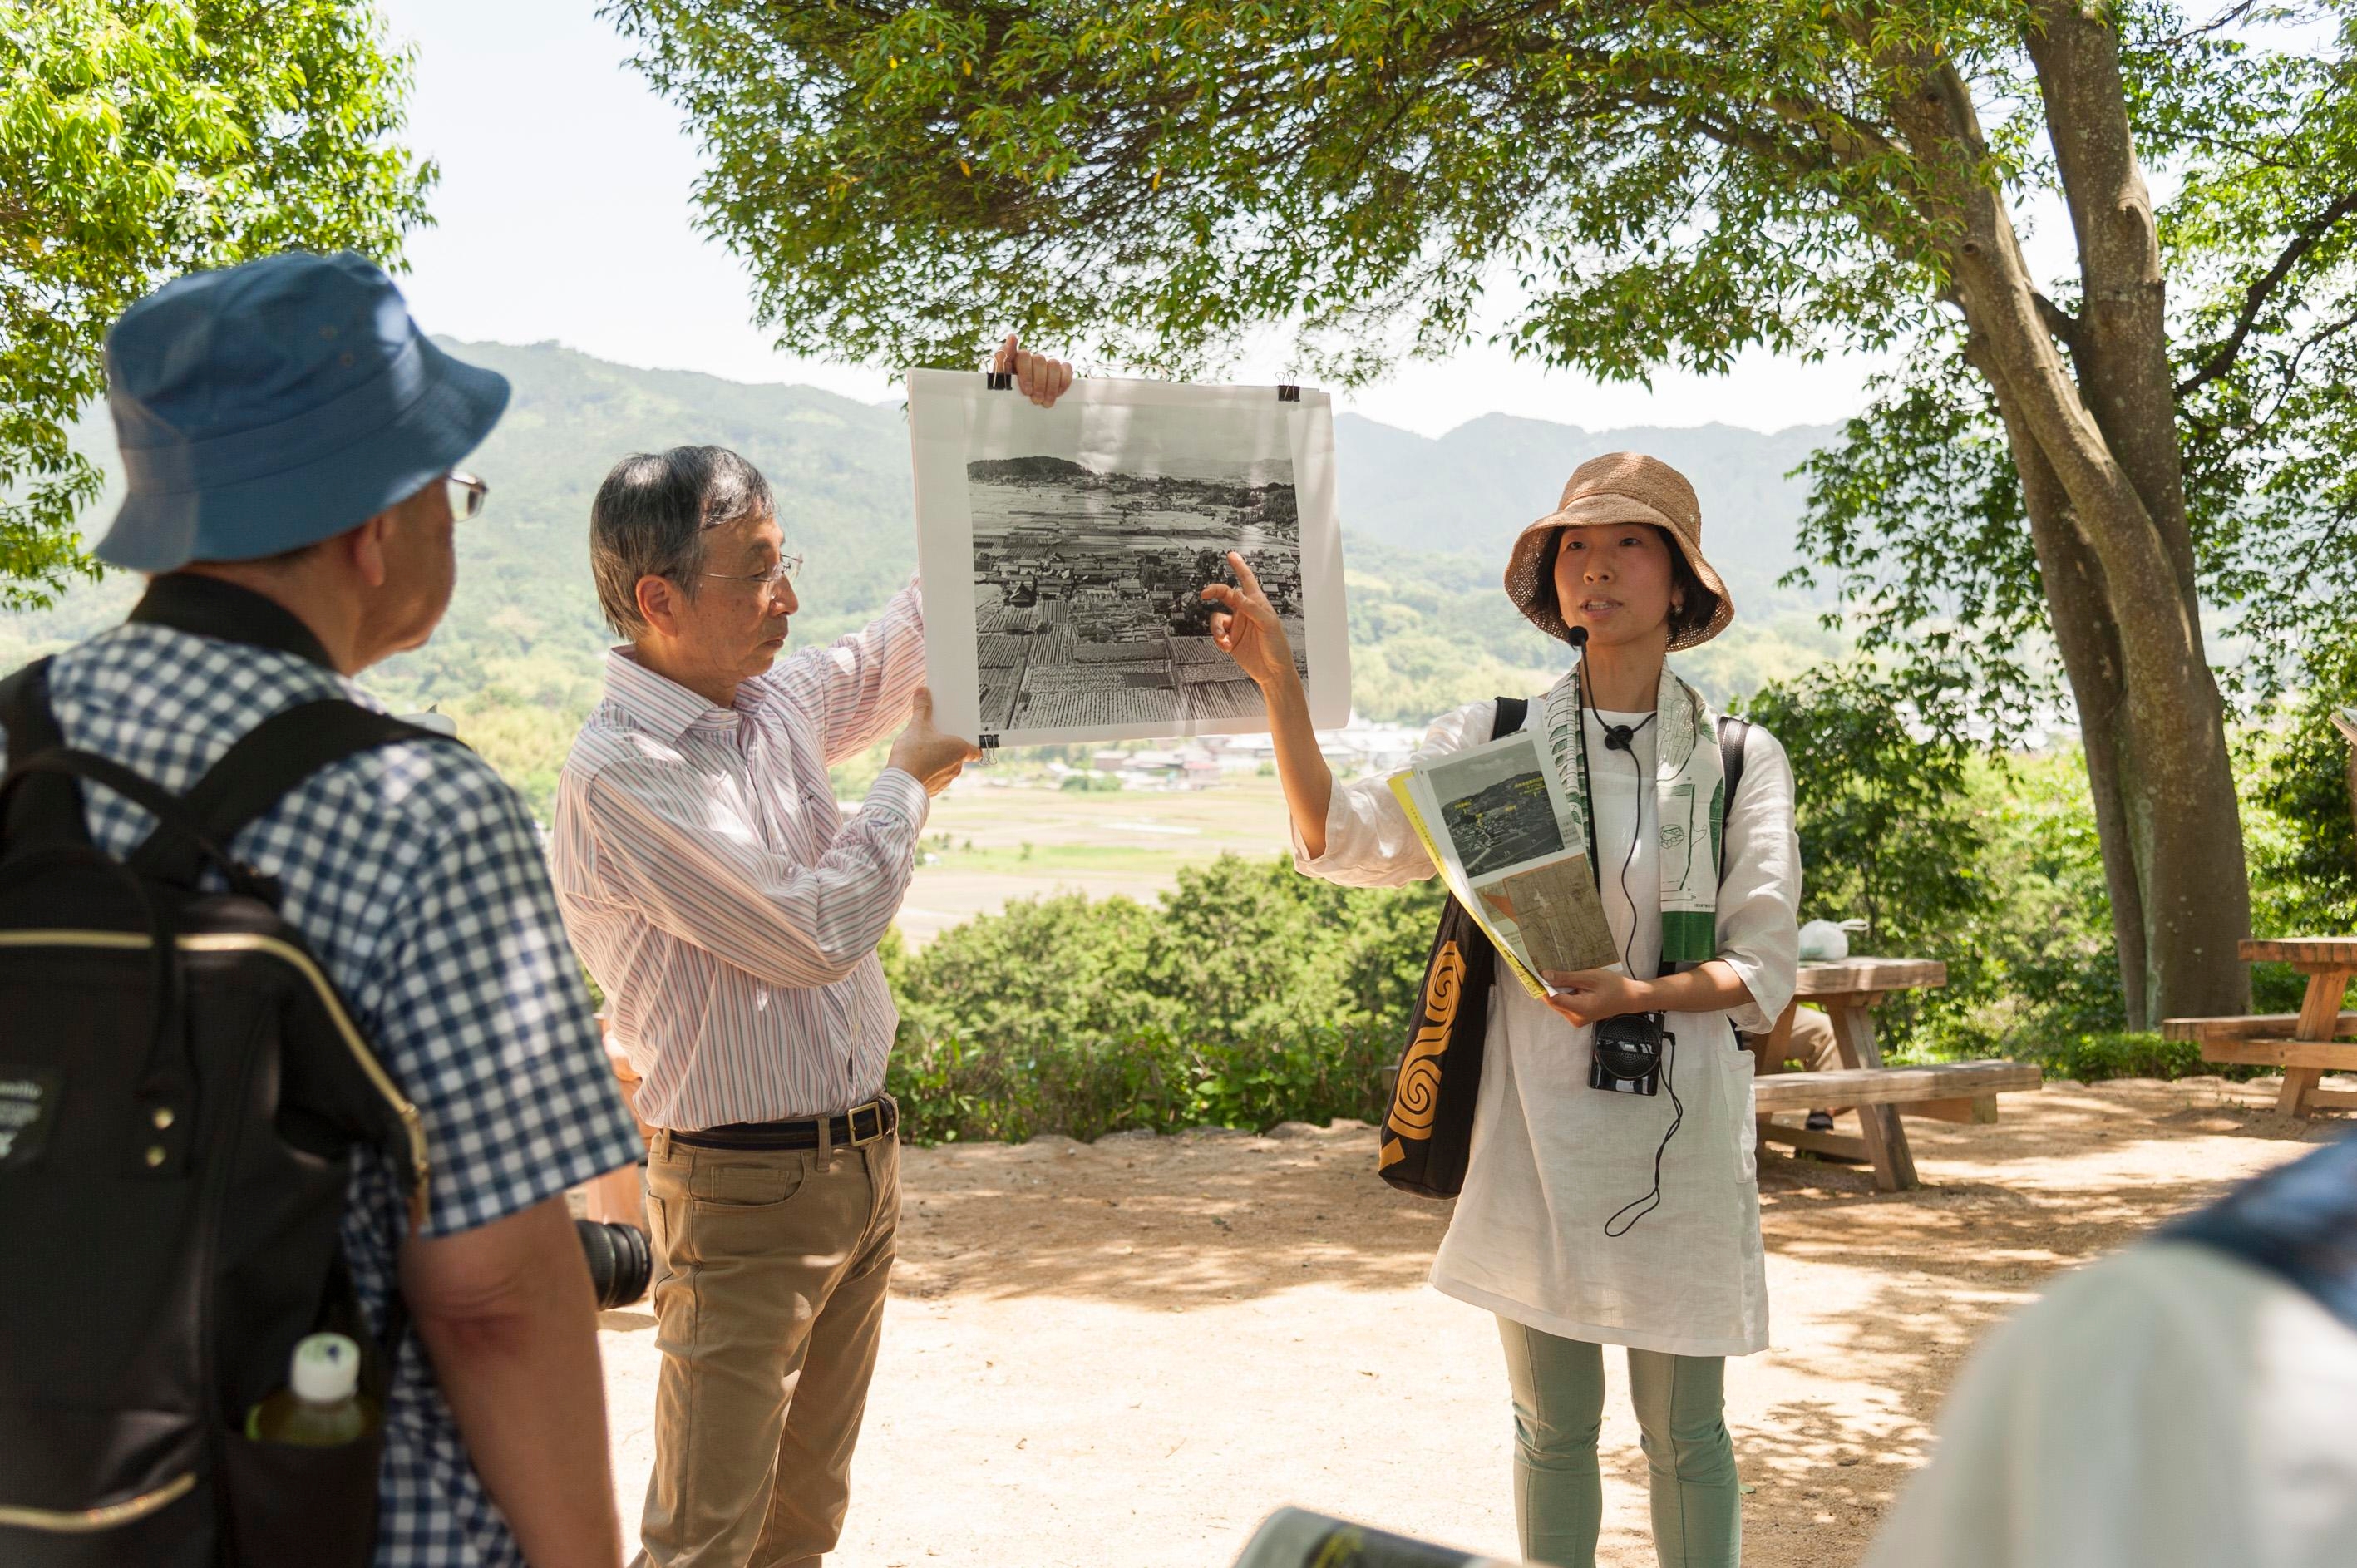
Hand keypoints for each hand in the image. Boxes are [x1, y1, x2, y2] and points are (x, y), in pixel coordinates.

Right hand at [888, 686, 980, 796]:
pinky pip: (935, 779)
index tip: (964, 738)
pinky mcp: (934, 790)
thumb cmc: (914, 753)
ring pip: (947, 769)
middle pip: (959, 757)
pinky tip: (917, 766)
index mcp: (960, 750)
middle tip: (937, 739)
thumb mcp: (917, 725)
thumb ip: (922, 708)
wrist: (901, 783)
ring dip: (939, 762)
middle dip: (950, 749)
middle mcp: (957, 767)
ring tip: (924, 752)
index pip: (976, 750)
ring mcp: (946, 781)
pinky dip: (929, 773)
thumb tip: (922, 690)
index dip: (973, 744)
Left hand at [992, 333, 1074, 406]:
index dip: (1027, 373)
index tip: (1027, 391)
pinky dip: (1064, 381)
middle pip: (1040, 361)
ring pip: (1054, 365)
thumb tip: (1012, 336)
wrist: (1016, 409)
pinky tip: (1058, 394)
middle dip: (1039, 383)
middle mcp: (1032, 359)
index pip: (1024, 356)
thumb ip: (1001, 359)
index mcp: (1016, 358)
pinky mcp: (1059, 371)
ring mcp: (1046, 364)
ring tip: (1046, 402)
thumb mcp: (998, 380)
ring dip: (1051, 385)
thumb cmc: (1006, 393)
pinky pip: (1067, 369)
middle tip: (1036, 400)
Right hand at [1201, 550, 1297, 690]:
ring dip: (1217, 628)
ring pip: (1217, 618)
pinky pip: (1218, 634)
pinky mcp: (1230, 639)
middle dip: (1214, 592)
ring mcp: (1237, 626)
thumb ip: (1251, 608)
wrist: (1273, 672)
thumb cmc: (1277, 647)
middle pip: (1225, 595)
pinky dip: (1219, 639)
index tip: (1231, 555)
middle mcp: (1245, 612)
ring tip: (1224, 638)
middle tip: (1205, 593)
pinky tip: (1227, 646)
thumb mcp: (1268, 624)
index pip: (1247, 580)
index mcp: (1257, 604)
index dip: (1239, 567)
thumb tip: (1237, 593)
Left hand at [1541, 968, 1651, 1026]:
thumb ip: (1567, 978)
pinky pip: (1565, 1002)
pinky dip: (1564, 992)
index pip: (1552, 999)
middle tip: (1543, 967)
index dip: (1541, 986)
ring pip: (1557, 1001)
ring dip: (1557, 988)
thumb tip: (1545, 976)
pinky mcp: (1578, 1016)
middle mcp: (1575, 1018)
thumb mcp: (1590, 977)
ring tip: (1560, 972)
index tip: (1532, 973)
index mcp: (1580, 1009)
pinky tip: (1568, 981)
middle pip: (1553, 1000)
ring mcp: (1576, 1019)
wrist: (1630, 998)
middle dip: (1548, 985)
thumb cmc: (1614, 986)